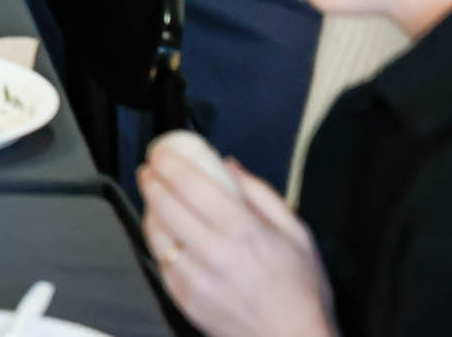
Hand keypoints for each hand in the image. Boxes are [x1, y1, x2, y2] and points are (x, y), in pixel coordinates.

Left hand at [140, 151, 338, 336]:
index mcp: (243, 230)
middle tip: (151, 169)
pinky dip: (158, 241)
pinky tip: (164, 232)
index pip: (189, 183)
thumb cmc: (301, 293)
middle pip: (164, 202)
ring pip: (156, 231)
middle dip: (152, 179)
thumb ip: (262, 194)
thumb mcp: (298, 234)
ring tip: (155, 197)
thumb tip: (230, 167)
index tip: (161, 152)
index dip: (168, 161)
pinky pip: (159, 260)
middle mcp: (214, 252)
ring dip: (150, 208)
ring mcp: (195, 277)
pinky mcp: (183, 298)